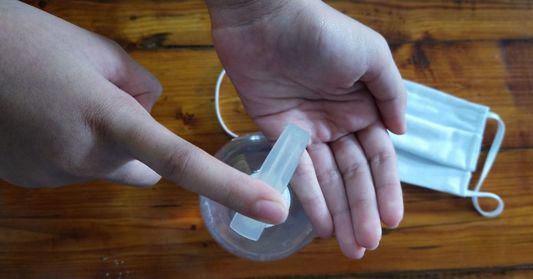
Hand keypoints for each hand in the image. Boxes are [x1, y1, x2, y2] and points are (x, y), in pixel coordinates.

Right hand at [0, 1, 288, 224]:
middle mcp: (86, 158)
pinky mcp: (32, 181)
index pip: (180, 160)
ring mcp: (56, 175)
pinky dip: (72, 148)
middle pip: (142, 166)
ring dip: (102, 143)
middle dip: (138, 144)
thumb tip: (150, 109)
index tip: (271, 208)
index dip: (230, 186)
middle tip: (104, 102)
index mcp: (110, 119)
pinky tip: (44, 117)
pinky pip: (74, 168)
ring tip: (64, 103)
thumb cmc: (27, 42)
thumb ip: (140, 86)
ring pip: (107, 166)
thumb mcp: (98, 50)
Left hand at [207, 0, 405, 257]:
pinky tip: (319, 223)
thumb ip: (391, 94)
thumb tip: (403, 131)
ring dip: (339, 212)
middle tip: (366, 244)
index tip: (392, 220)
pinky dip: (308, 196)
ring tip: (347, 245)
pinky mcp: (279, 132)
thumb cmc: (323, 33)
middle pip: (354, 176)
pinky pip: (296, 169)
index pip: (380, 158)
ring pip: (328, 179)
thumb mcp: (371, 56)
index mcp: (365, 107)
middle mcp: (340, 124)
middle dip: (362, 209)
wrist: (267, 18)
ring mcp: (309, 130)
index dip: (387, 189)